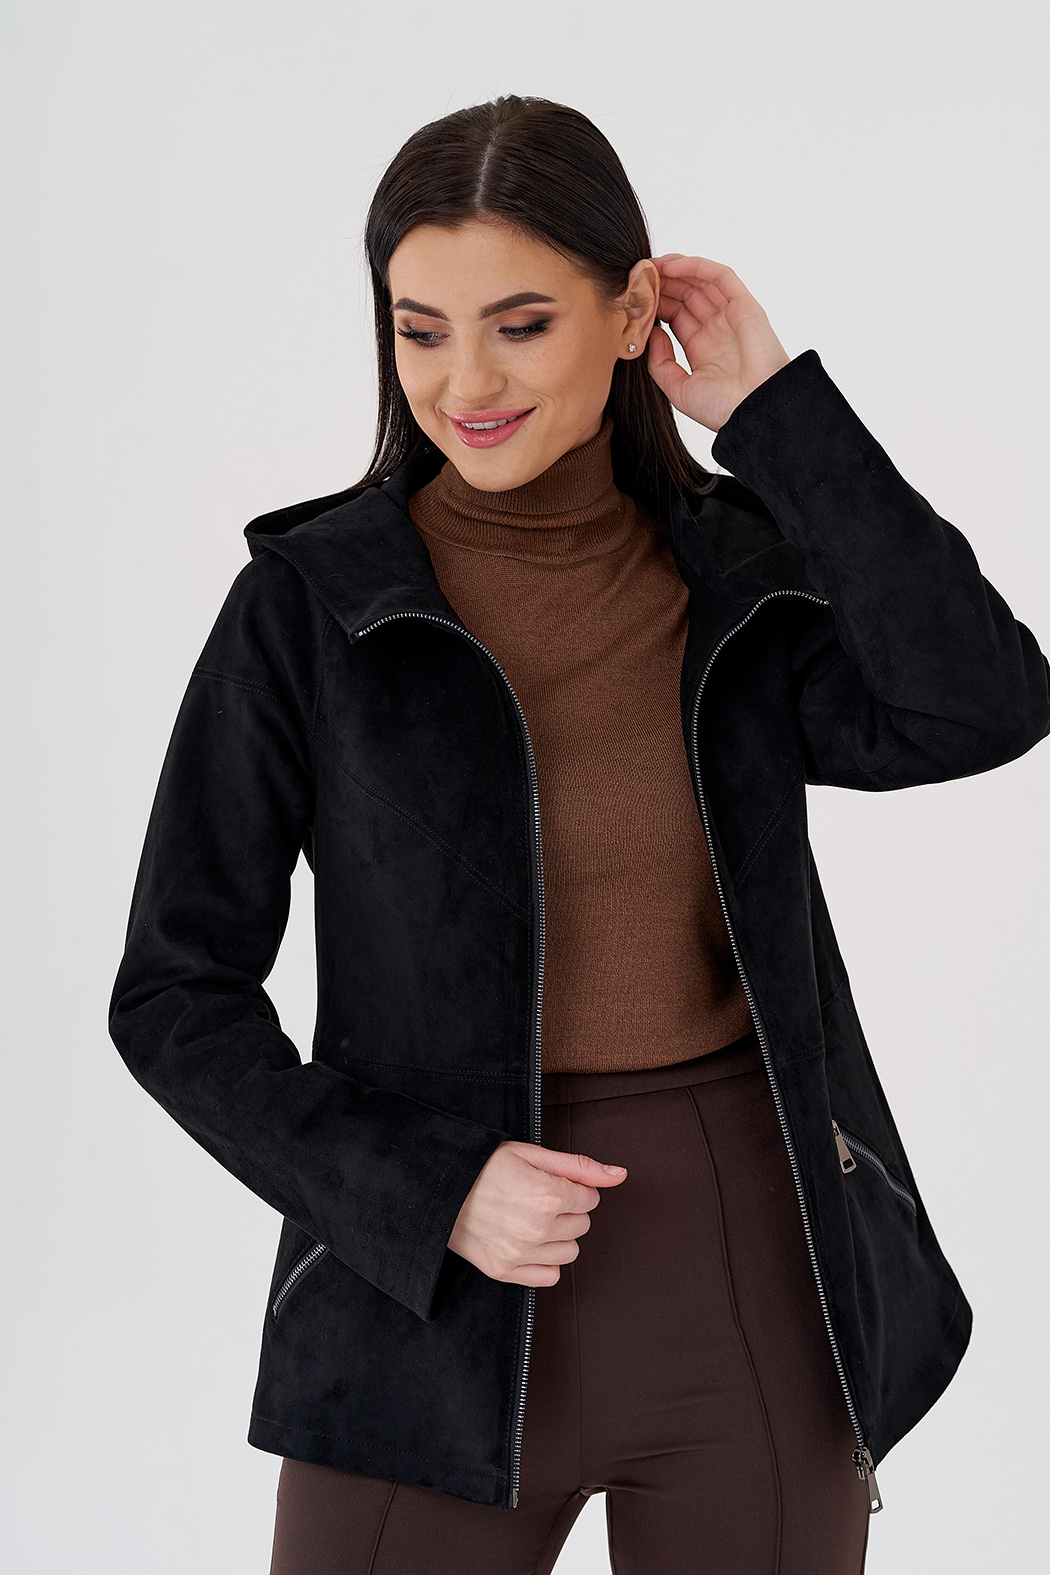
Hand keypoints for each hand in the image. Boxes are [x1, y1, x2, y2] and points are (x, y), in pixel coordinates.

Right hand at [447, 1140, 627, 1287]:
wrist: (441, 1188)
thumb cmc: (484, 1167)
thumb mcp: (532, 1154)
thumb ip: (580, 1166)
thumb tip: (619, 1175)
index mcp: (547, 1194)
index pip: (590, 1198)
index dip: (572, 1187)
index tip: (551, 1182)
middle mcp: (537, 1228)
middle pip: (582, 1224)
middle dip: (568, 1210)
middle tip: (538, 1198)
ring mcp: (521, 1253)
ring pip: (570, 1251)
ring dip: (559, 1235)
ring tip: (532, 1218)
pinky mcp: (506, 1271)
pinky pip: (549, 1275)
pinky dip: (544, 1260)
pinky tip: (529, 1242)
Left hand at [645, 254, 790, 431]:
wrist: (754, 413)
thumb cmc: (722, 409)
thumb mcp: (678, 389)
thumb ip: (660, 363)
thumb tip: (650, 332)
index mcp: (703, 348)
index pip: (674, 314)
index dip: (654, 303)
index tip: (632, 297)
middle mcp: (717, 328)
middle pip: (685, 294)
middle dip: (661, 283)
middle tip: (637, 275)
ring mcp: (732, 315)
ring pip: (700, 281)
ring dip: (674, 270)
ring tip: (649, 266)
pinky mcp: (746, 305)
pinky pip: (720, 276)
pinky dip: (696, 266)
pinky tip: (670, 266)